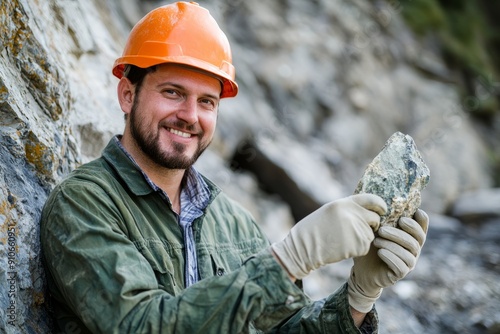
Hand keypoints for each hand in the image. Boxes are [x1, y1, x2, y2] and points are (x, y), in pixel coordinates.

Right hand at [271, 194, 386, 278]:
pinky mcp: (358, 244)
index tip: (382, 210)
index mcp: (344, 203)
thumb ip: (349, 209)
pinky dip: (357, 250)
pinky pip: (365, 247)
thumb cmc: (314, 230)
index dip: (380, 205)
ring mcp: (356, 229)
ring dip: (361, 239)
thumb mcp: (330, 212)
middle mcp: (352, 213)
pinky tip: (342, 248)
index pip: (372, 199)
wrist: (303, 247)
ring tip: (342, 240)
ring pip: (370, 235)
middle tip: (357, 231)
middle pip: (375, 218)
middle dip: (371, 225)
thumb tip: (369, 212)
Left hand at [348, 209, 428, 312]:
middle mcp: (414, 249)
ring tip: (376, 240)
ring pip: (408, 252)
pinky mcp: (401, 274)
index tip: (413, 212)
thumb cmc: (370, 245)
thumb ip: (380, 217)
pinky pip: (401, 266)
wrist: (362, 269)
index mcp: (410, 235)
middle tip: (382, 229)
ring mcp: (409, 262)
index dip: (421, 219)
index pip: (423, 226)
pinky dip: (391, 257)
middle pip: (416, 239)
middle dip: (400, 232)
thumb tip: (377, 197)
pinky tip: (380, 252)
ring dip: (392, 244)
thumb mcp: (374, 229)